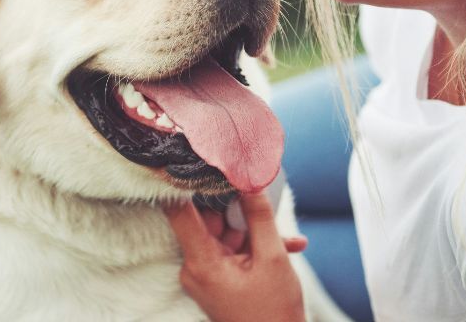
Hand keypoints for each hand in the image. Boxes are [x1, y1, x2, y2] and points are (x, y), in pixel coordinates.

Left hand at [165, 192, 306, 321]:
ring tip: (284, 239)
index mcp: (201, 263)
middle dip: (237, 210)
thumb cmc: (274, 312)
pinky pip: (233, 252)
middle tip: (260, 199)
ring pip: (226, 235)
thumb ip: (259, 216)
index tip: (192, 159)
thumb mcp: (272, 258)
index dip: (183, 184)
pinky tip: (287, 248)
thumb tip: (249, 180)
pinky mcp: (217, 280)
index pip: (179, 212)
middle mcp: (196, 269)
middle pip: (208, 221)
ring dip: (253, 231)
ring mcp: (206, 275)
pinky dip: (255, 248)